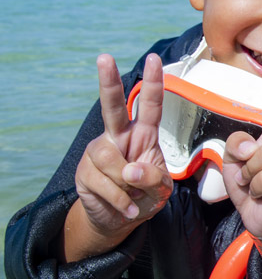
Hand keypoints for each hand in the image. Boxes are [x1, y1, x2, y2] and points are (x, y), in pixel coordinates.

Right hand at [74, 53, 171, 237]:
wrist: (119, 220)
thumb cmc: (144, 196)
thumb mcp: (159, 189)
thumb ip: (152, 177)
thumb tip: (130, 169)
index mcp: (143, 135)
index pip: (149, 105)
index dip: (153, 83)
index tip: (153, 59)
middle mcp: (118, 137)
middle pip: (113, 107)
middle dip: (108, 82)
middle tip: (104, 58)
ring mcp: (99, 152)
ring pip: (111, 159)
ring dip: (127, 185)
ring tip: (133, 197)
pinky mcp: (85, 171)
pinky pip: (104, 183)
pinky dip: (120, 200)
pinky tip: (125, 207)